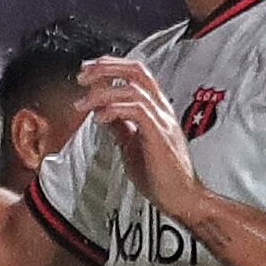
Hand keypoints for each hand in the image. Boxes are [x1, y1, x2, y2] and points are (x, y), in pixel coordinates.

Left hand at [75, 55, 204, 219]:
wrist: (182, 198)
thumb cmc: (161, 177)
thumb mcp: (132, 145)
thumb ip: (120, 126)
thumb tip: (102, 112)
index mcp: (157, 110)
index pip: (136, 74)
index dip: (112, 66)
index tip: (88, 71)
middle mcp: (161, 110)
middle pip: (137, 71)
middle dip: (106, 67)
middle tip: (83, 74)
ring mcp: (162, 121)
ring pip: (133, 89)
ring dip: (102, 92)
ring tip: (82, 104)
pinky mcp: (159, 135)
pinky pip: (137, 110)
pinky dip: (114, 109)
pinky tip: (99, 118)